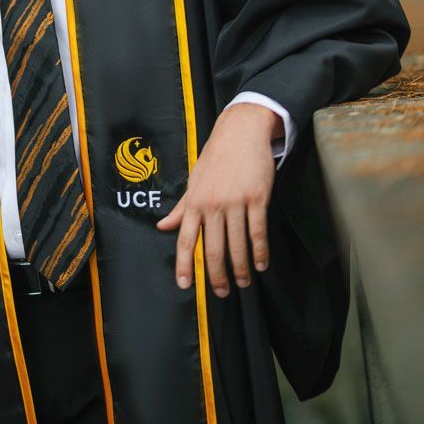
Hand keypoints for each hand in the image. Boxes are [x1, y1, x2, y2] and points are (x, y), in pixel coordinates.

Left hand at [155, 103, 279, 296]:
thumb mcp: (194, 180)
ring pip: (238, 245)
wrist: (240, 131)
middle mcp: (213, 203)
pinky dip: (260, 252)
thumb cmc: (215, 157)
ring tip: (243, 282)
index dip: (184, 264)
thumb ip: (181, 207)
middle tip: (221, 292)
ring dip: (241, 269)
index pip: (186, 239)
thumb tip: (162, 227)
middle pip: (214, 249)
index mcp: (194, 201)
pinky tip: (261, 263)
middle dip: (217, 275)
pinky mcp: (257, 198)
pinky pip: (258, 232)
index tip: (185, 285)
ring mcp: (236, 201)